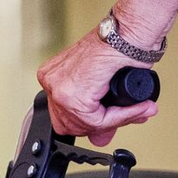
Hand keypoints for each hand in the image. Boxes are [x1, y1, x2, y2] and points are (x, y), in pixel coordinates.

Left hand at [37, 31, 158, 146]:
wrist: (125, 37)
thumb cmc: (116, 50)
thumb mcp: (101, 87)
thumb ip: (98, 115)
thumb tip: (99, 139)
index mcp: (53, 76)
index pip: (63, 118)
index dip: (87, 126)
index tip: (105, 126)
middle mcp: (51, 81)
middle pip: (70, 126)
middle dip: (94, 126)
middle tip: (112, 119)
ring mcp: (58, 88)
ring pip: (82, 126)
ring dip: (105, 123)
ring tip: (120, 112)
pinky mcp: (71, 94)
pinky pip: (94, 122)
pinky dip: (112, 119)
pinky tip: (120, 108)